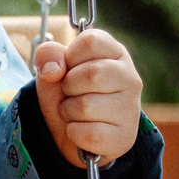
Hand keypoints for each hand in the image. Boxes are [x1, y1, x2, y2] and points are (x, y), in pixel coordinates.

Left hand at [32, 27, 143, 166]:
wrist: (71, 132)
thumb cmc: (68, 92)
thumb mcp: (52, 67)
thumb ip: (48, 55)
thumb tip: (54, 71)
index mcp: (116, 53)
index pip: (90, 42)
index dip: (70, 56)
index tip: (71, 68)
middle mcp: (130, 78)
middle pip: (91, 74)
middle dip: (68, 86)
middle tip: (72, 93)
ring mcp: (130, 108)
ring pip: (86, 106)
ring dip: (69, 111)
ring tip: (76, 112)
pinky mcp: (124, 136)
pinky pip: (87, 133)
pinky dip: (74, 133)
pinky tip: (83, 130)